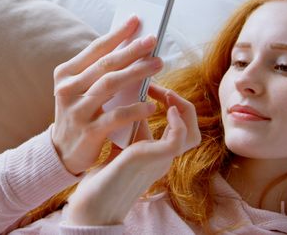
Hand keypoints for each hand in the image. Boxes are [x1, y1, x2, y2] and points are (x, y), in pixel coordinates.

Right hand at [51, 15, 163, 174]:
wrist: (62, 153)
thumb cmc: (80, 114)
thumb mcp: (82, 90)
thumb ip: (99, 72)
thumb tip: (131, 47)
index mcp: (65, 74)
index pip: (95, 49)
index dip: (117, 34)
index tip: (136, 21)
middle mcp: (68, 89)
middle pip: (105, 65)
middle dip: (132, 50)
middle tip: (153, 40)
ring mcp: (77, 111)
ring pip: (111, 86)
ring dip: (137, 72)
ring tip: (158, 64)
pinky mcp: (88, 132)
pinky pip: (116, 116)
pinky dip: (136, 109)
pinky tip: (151, 105)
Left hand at [65, 84, 200, 225]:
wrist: (94, 200)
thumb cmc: (104, 172)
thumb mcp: (123, 141)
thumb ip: (132, 123)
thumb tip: (132, 93)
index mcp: (158, 153)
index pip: (180, 126)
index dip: (171, 104)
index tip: (152, 88)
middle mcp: (164, 157)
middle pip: (193, 130)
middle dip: (181, 103)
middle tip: (161, 88)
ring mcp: (162, 159)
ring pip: (192, 134)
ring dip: (182, 108)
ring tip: (167, 94)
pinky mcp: (154, 159)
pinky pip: (178, 139)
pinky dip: (177, 122)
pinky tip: (165, 108)